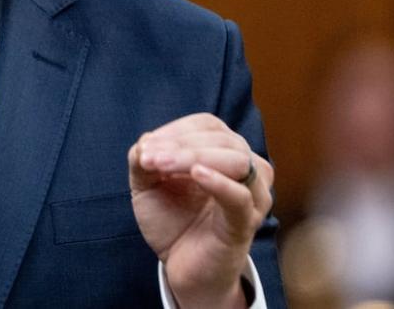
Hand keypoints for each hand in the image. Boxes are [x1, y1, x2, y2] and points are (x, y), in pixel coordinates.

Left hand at [127, 113, 273, 308]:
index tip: (146, 146)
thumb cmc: (172, 220)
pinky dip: (220, 182)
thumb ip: (142, 158)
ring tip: (161, 165)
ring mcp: (251, 196)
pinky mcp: (246, 223)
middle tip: (148, 157)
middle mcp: (246, 168)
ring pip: (236, 161)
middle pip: (222, 139)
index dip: (176, 129)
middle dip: (180, 144)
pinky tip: (197, 174)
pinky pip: (240, 197)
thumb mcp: (147, 184)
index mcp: (223, 152)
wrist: (181, 268)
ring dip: (194, 157)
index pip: (207, 125)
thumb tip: (146, 140)